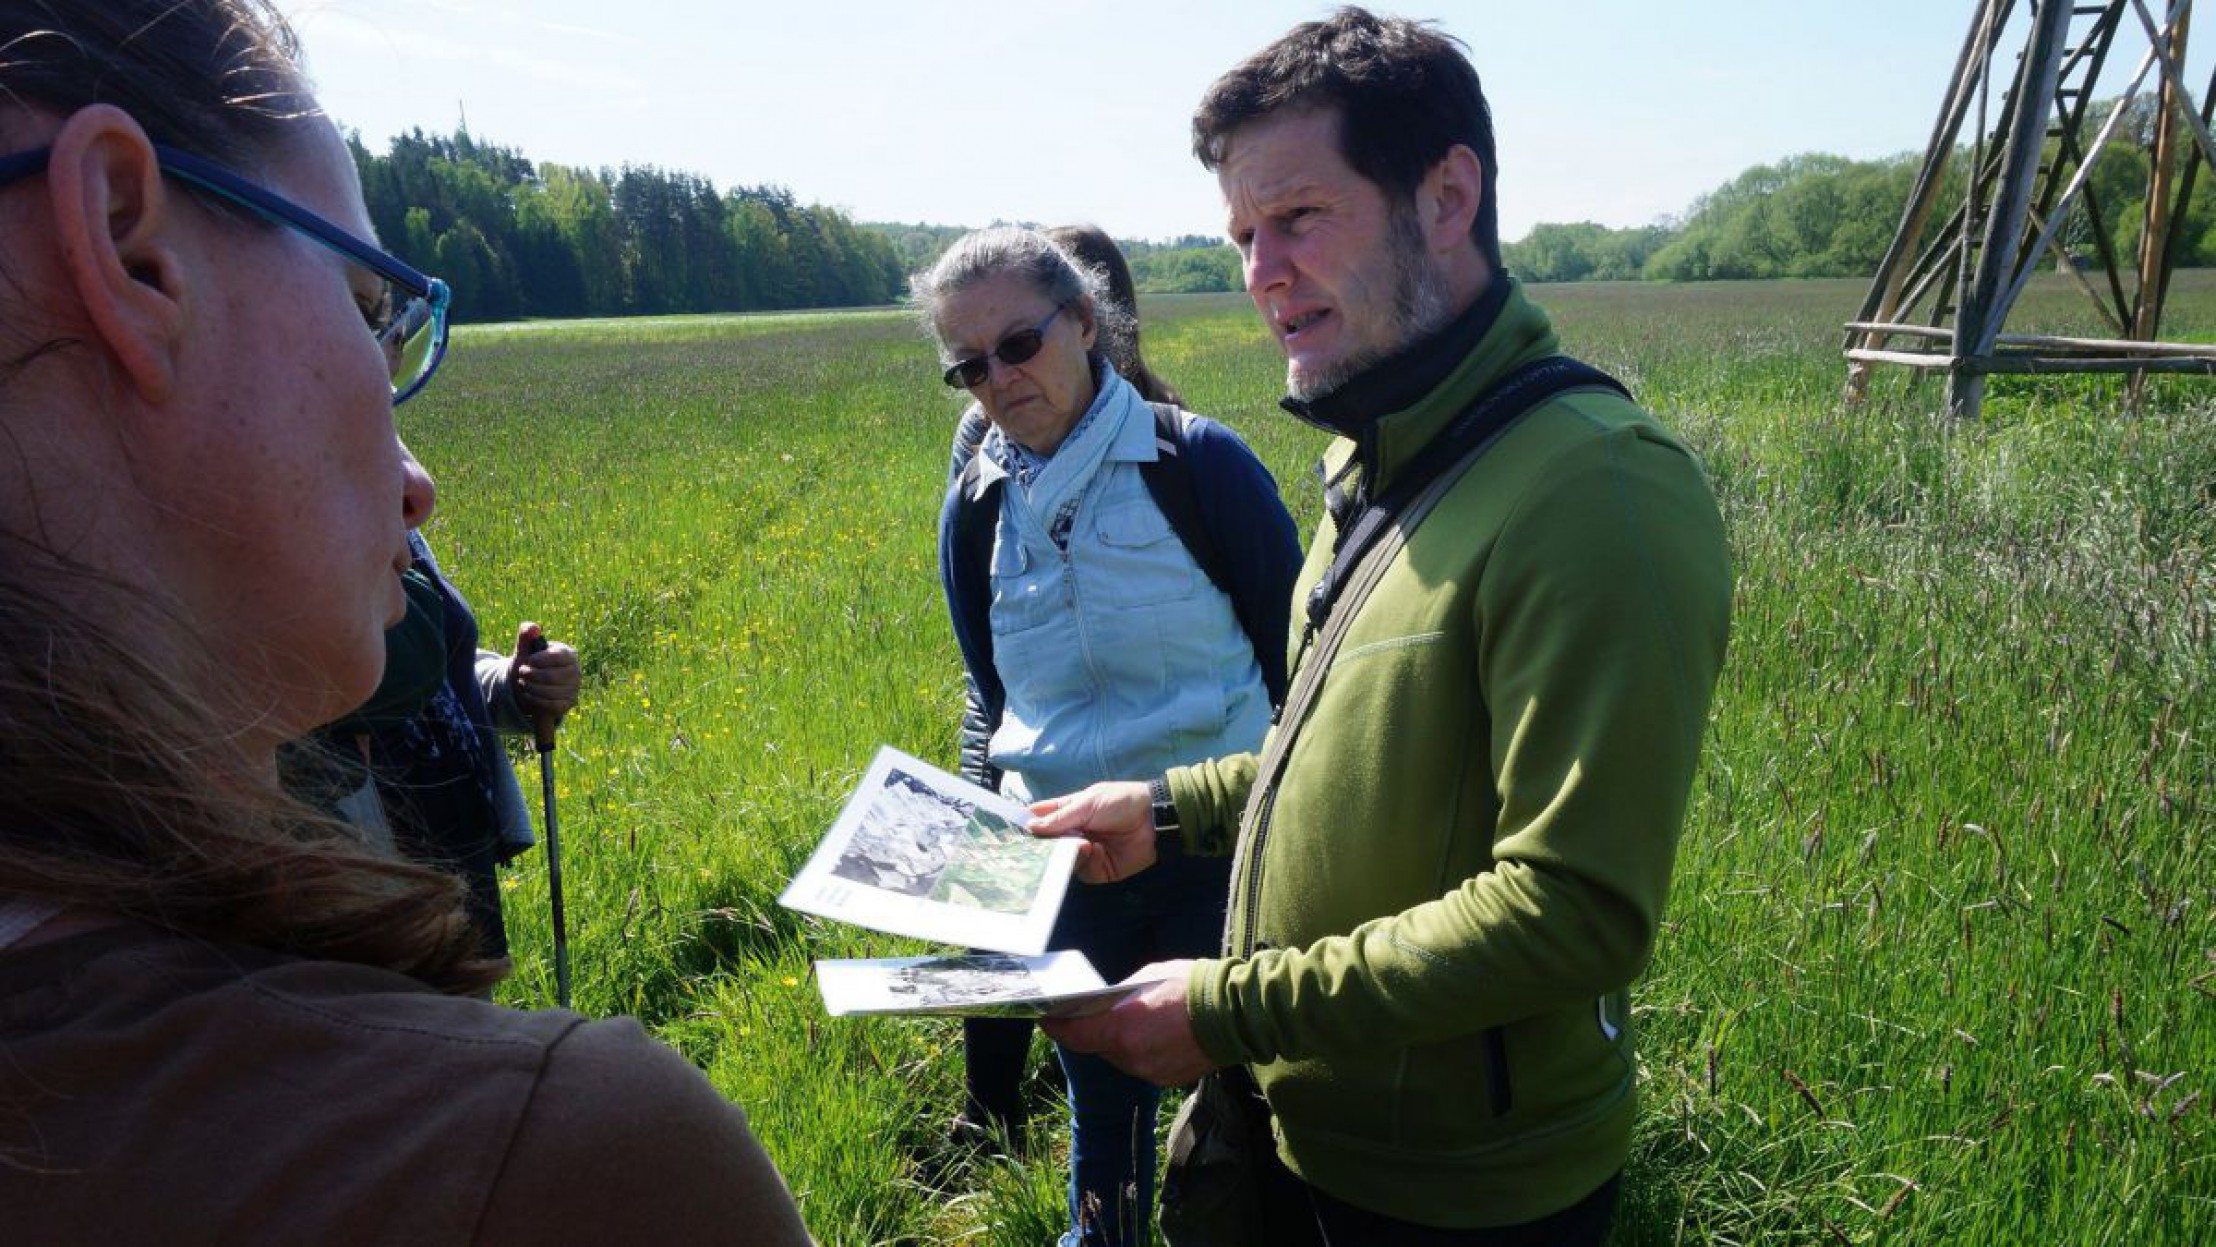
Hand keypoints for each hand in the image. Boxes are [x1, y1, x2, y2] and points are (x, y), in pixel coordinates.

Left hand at [510, 621, 579, 725]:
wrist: (526, 684)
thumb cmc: (528, 664)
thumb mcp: (524, 648)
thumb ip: (526, 634)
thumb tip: (534, 628)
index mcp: (568, 654)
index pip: (559, 657)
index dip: (540, 660)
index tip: (528, 660)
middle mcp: (576, 671)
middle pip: (553, 676)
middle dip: (532, 675)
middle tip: (522, 672)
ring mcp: (574, 689)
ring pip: (551, 692)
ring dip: (531, 688)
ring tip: (523, 683)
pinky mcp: (568, 703)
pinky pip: (552, 705)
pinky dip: (536, 700)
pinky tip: (528, 694)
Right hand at [1029, 781, 1154, 882]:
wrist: (1153, 820)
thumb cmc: (1120, 802)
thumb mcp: (1087, 803)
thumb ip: (1060, 817)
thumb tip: (1030, 827)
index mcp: (1069, 812)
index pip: (1041, 818)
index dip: (1027, 823)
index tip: (1011, 830)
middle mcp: (1073, 833)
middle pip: (1046, 844)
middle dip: (1040, 845)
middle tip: (1031, 845)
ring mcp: (1084, 852)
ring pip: (1060, 860)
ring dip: (1063, 852)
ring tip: (1074, 841)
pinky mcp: (1098, 869)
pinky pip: (1081, 871)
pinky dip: (1082, 862)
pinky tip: (1089, 850)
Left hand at [1042, 963, 1215, 1086]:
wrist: (1235, 1013)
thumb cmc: (1191, 986)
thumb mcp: (1147, 977)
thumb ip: (1123, 996)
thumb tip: (1111, 1003)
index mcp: (1120, 1028)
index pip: (1074, 1036)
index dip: (1057, 1028)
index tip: (1046, 1019)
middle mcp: (1130, 1056)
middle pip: (1099, 1047)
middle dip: (1096, 1031)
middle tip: (1097, 1013)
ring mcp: (1149, 1071)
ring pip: (1122, 1058)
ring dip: (1122, 1042)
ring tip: (1137, 1021)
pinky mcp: (1167, 1079)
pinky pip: (1144, 1066)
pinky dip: (1144, 1052)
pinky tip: (1157, 1035)